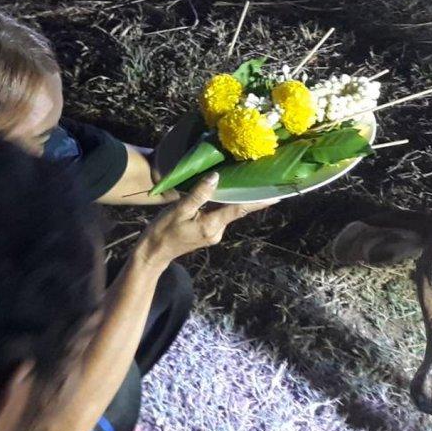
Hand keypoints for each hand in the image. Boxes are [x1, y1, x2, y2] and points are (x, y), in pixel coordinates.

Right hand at [135, 174, 269, 266]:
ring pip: (228, 212)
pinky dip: (223, 204)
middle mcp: (217, 231)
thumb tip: (216, 177)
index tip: (277, 196)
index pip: (240, 209)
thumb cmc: (163, 231)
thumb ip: (199, 194)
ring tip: (246, 180)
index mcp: (212, 225)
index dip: (258, 202)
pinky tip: (224, 192)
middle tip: (265, 180)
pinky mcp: (209, 233)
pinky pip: (220, 215)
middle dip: (249, 196)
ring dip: (234, 199)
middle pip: (237, 209)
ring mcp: (214, 233)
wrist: (153, 253)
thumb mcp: (179, 210)